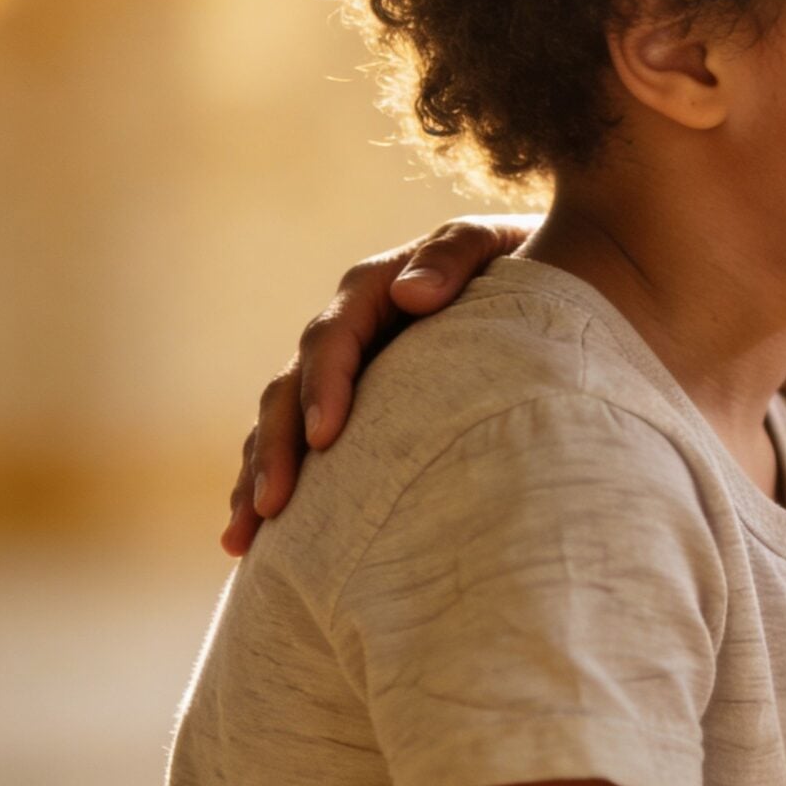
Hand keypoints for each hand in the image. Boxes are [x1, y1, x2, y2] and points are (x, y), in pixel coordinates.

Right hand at [219, 215, 536, 554]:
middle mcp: (347, 333)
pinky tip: (257, 541)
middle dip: (275, 449)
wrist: (544, 275)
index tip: (326, 438)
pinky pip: (301, 447)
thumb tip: (412, 293)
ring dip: (257, 478)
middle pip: (289, 390)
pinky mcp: (356, 408)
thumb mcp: (491, 244)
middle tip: (269, 508)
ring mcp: (346, 374)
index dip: (323, 387)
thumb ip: (454, 254)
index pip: (332, 339)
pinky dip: (278, 484)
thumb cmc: (519, 260)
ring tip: (240, 538)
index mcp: (373, 290)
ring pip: (282, 426)